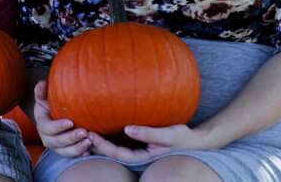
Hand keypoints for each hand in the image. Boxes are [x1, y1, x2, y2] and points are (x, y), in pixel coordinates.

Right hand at [33, 80, 90, 157]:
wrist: (58, 116)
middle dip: (70, 138)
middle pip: (57, 142)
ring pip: (65, 152)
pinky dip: (81, 154)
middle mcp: (47, 138)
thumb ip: (42, 91)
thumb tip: (42, 83)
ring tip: (89, 141)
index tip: (70, 122)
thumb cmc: (52, 105)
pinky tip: (89, 150)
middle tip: (84, 132)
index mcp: (42, 124)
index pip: (47, 128)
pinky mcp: (66, 152)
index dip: (58, 127)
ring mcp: (57, 147)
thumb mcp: (45, 98)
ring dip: (77, 148)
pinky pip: (73, 156)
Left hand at [89, 123, 224, 163]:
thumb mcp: (169, 135)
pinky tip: (103, 124)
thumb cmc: (184, 138)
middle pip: (114, 153)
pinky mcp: (142, 141)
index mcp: (144, 157)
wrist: (198, 140)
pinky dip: (112, 135)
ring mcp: (140, 149)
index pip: (119, 154)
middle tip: (82, 131)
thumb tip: (127, 129)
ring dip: (102, 141)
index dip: (103, 147)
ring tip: (86, 129)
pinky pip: (124, 140)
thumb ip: (148, 133)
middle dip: (97, 145)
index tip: (91, 135)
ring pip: (117, 147)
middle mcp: (139, 155)